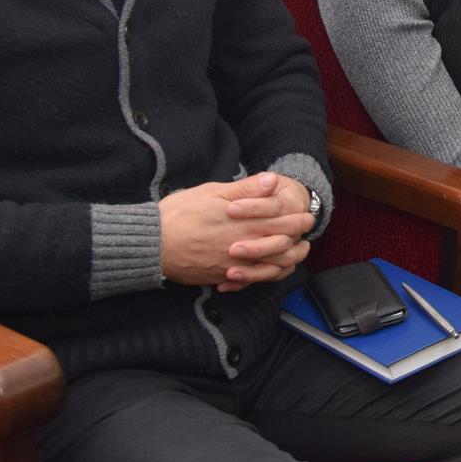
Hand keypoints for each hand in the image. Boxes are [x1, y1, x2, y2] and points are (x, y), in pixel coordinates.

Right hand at [161, 173, 315, 291]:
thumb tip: (272, 181)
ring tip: (294, 255)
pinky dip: (263, 277)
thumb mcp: (212, 192)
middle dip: (299, 240)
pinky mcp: (222, 276)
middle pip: (283, 246)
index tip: (307, 216)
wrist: (153, 244)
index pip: (283, 222)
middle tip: (306, 236)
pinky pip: (251, 281)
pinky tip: (268, 271)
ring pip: (272, 268)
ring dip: (287, 261)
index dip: (299, 220)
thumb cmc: (180, 213)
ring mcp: (235, 264)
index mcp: (245, 223)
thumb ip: (245, 189)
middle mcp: (245, 246)